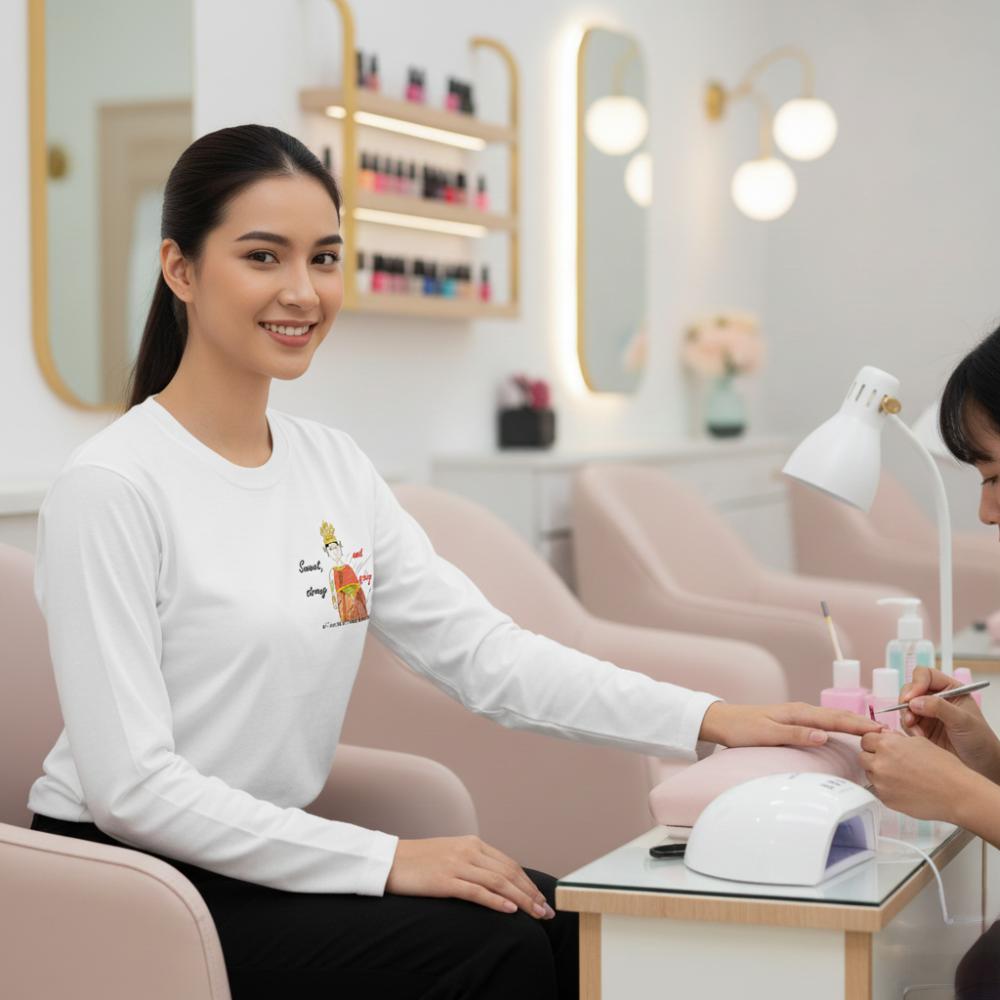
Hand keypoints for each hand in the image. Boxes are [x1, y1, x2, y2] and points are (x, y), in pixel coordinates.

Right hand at [385, 835, 554, 919]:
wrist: (389, 860)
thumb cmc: (420, 862)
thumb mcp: (451, 855)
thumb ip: (473, 863)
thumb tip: (497, 881)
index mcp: (472, 843)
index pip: (509, 864)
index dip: (528, 882)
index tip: (541, 899)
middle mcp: (468, 850)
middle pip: (509, 873)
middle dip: (531, 893)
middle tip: (546, 912)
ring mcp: (457, 864)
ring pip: (498, 882)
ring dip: (522, 900)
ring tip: (536, 914)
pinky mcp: (445, 880)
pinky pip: (477, 892)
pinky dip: (496, 901)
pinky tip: (510, 911)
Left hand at [698, 701, 882, 748]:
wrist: (722, 722)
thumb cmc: (742, 729)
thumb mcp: (767, 734)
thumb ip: (795, 734)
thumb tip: (824, 735)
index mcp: (798, 712)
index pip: (836, 719)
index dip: (859, 725)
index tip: (881, 731)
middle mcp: (801, 711)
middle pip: (839, 716)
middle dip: (863, 723)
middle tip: (889, 733)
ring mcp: (798, 715)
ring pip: (832, 719)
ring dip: (853, 724)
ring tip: (874, 733)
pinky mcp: (794, 721)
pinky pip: (823, 722)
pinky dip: (839, 726)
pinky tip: (845, 733)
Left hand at [859, 728, 977, 821]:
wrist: (957, 793)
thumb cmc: (944, 767)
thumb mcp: (919, 742)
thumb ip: (896, 739)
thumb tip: (884, 736)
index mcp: (886, 745)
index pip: (866, 739)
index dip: (875, 743)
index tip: (882, 747)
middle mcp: (879, 763)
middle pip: (863, 756)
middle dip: (874, 757)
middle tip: (891, 762)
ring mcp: (881, 783)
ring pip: (870, 774)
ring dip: (879, 773)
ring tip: (901, 776)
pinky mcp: (886, 799)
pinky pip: (878, 790)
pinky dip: (887, 788)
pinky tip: (904, 788)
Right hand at [898, 667, 999, 780]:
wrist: (980, 765)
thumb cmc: (980, 740)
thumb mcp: (963, 721)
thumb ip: (939, 708)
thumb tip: (914, 701)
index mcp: (950, 689)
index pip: (925, 675)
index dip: (916, 683)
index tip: (911, 698)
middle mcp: (936, 698)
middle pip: (910, 689)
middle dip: (907, 703)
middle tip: (910, 718)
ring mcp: (926, 713)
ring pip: (905, 707)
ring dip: (907, 719)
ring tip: (918, 733)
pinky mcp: (920, 727)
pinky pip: (905, 723)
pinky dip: (908, 730)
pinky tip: (920, 738)